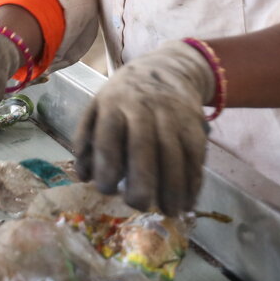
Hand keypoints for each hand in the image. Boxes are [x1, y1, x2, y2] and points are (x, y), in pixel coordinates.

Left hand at [74, 40, 213, 214]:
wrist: (167, 68)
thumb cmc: (124, 96)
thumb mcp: (98, 107)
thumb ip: (88, 140)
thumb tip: (84, 176)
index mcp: (112, 105)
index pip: (108, 138)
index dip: (107, 167)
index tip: (107, 191)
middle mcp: (143, 108)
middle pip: (143, 147)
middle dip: (142, 180)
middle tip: (138, 206)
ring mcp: (171, 115)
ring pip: (174, 154)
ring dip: (173, 188)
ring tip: (169, 212)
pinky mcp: (194, 123)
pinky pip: (195, 155)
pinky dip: (193, 181)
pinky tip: (188, 201)